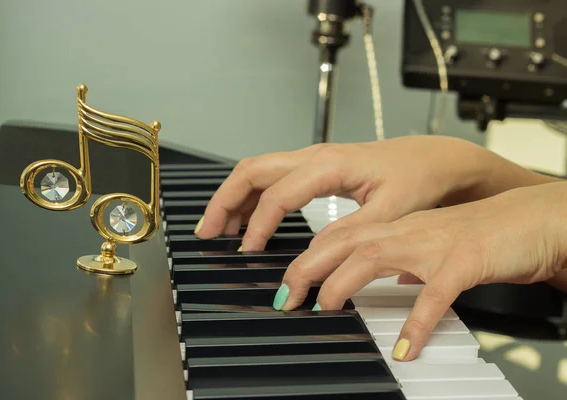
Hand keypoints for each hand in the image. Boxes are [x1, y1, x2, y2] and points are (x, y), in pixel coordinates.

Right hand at [195, 136, 494, 249]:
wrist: (434, 161)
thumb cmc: (417, 179)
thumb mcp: (387, 212)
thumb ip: (347, 233)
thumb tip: (311, 257)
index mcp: (329, 164)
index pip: (277, 194)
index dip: (257, 225)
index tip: (248, 251)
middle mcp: (314, 156)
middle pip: (252, 171)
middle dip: (224, 200)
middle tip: (207, 232)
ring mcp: (313, 160)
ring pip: (258, 172)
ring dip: (234, 198)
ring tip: (217, 228)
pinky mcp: (316, 169)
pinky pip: (273, 177)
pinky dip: (252, 197)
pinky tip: (248, 219)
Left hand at [277, 182, 566, 360]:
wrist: (532, 219)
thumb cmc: (483, 233)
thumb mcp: (432, 244)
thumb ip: (405, 260)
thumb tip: (384, 280)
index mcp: (399, 228)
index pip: (342, 236)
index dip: (309, 257)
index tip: (289, 283)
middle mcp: (409, 231)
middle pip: (346, 242)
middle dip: (309, 268)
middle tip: (288, 297)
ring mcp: (434, 244)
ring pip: (376, 256)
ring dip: (344, 283)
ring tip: (325, 309)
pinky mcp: (465, 262)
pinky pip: (436, 295)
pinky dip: (416, 321)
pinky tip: (404, 347)